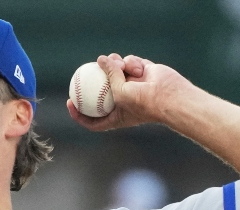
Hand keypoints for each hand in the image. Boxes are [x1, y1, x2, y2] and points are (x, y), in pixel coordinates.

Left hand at [66, 53, 187, 131]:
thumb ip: (109, 76)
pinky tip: (137, 67)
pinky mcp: (142, 73)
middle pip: (102, 90)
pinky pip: (130, 63)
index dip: (79, 113)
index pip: (93, 119)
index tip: (70, 102)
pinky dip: (132, 63)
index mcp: (115, 115)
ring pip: (115, 71)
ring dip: (115, 65)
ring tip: (117, 63)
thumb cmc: (143, 102)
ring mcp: (132, 86)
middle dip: (96, 79)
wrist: (169, 96)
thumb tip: (100, 59)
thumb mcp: (119, 92)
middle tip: (88, 70)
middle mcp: (122, 101)